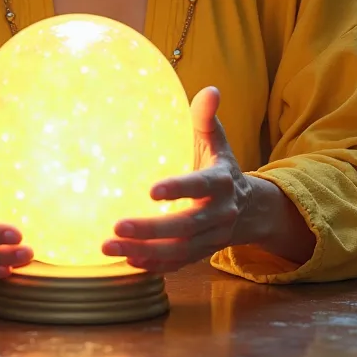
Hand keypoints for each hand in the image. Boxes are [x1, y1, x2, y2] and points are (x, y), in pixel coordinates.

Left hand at [101, 86, 255, 272]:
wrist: (248, 208)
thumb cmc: (219, 165)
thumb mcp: (216, 140)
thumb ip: (206, 118)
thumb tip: (209, 90)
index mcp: (222, 182)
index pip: (201, 186)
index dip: (179, 189)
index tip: (151, 191)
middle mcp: (220, 214)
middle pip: (186, 226)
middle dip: (151, 229)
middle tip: (117, 225)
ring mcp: (211, 238)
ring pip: (178, 251)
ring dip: (143, 252)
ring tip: (108, 246)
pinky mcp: (200, 254)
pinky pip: (176, 265)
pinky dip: (153, 266)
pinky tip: (126, 261)